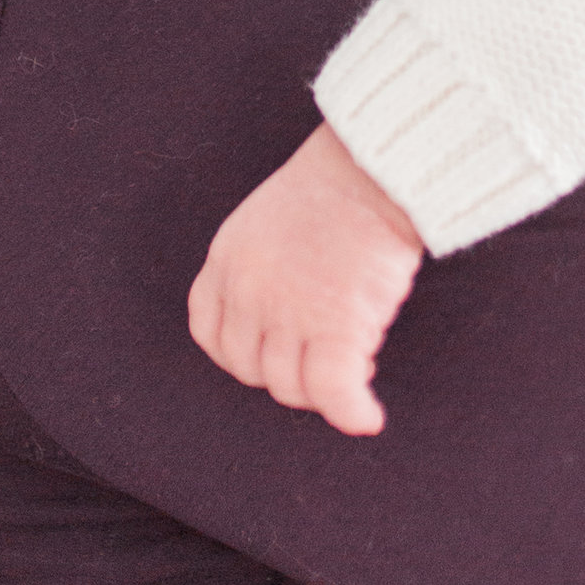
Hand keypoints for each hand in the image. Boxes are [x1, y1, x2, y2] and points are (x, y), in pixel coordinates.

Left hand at [187, 121, 425, 435]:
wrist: (375, 167)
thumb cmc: (339, 181)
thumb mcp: (271, 217)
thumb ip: (264, 265)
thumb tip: (283, 310)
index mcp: (227, 258)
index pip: (208, 331)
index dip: (236, 356)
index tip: (267, 357)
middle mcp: (248, 292)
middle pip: (250, 368)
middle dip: (285, 374)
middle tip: (322, 362)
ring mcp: (289, 314)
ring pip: (291, 387)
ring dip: (321, 392)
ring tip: (355, 371)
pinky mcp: (336, 328)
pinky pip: (334, 393)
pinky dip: (351, 413)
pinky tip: (367, 417)